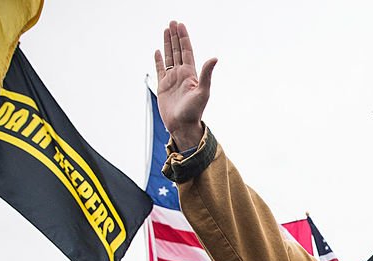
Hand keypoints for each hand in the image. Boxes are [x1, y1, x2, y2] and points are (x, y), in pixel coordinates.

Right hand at [155, 21, 216, 149]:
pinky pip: (160, 69)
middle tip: (172, 22)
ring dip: (167, 44)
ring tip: (165, 31)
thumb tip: (214, 58)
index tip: (180, 25)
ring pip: (169, 57)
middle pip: (177, 50)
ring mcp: (172, 80)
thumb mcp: (203, 92)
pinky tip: (158, 52)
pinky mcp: (163, 86)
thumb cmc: (194, 112)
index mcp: (190, 74)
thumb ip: (206, 74)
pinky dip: (158, 60)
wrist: (182, 126)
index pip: (186, 51)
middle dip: (175, 36)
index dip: (183, 38)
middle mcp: (181, 74)